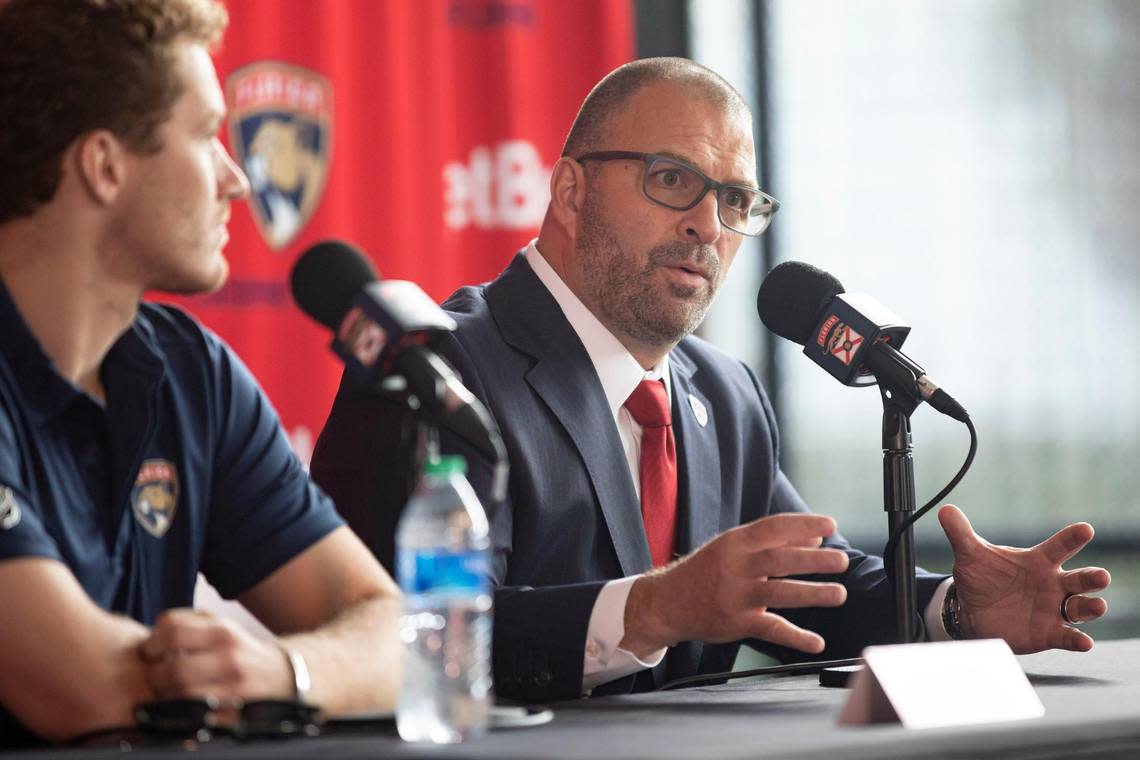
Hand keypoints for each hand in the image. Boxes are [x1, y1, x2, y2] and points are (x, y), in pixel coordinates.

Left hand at [140, 608, 293, 700]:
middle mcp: (229, 657)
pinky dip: (182, 713)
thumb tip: (153, 633)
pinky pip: (195, 716)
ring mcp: (233, 687)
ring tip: (167, 691)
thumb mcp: (221, 626)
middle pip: (173, 667)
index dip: (153, 642)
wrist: (280, 676)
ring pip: (181, 695)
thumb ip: (188, 623)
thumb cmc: (239, 651)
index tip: (151, 651)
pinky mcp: (234, 713)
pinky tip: (182, 706)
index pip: (173, 629)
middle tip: (154, 676)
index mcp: (223, 631)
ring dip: (165, 696)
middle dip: (155, 674)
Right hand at [621, 513, 848, 657]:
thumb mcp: (734, 549)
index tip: (831, 525)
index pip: (773, 528)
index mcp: (735, 543)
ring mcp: (735, 596)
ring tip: (839, 594)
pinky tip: (816, 642)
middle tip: (841, 560)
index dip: (804, 525)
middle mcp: (735, 567)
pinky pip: (770, 629)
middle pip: (779, 560)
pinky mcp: (737, 623)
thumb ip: (774, 543)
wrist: (667, 602)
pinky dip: (795, 637)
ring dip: (812, 593)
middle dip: (813, 560)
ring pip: (779, 593)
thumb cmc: (707, 570)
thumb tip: (816, 538)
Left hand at [938, 505, 1110, 652]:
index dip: (1072, 538)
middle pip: (1079, 579)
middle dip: (1092, 578)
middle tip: (1101, 576)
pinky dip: (1076, 640)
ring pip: (1080, 608)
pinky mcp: (1048, 633)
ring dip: (1090, 607)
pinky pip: (1066, 636)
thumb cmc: (982, 578)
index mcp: (1038, 561)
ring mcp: (1053, 610)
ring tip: (1097, 605)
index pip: (1059, 547)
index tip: (1085, 529)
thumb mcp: (970, 555)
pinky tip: (1083, 642)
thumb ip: (961, 533)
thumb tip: (946, 510)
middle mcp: (1052, 584)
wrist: (972, 611)